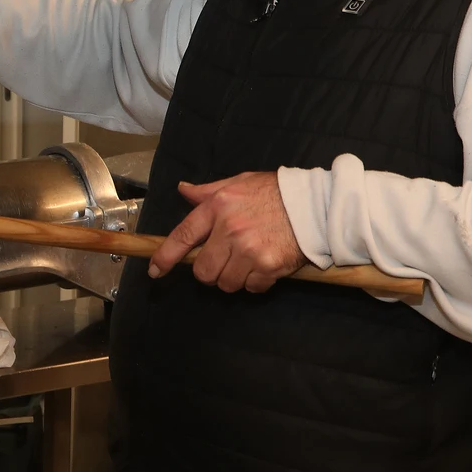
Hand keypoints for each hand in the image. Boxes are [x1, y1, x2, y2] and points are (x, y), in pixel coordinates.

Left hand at [147, 172, 304, 292]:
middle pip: (203, 270)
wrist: (316, 205)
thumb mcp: (239, 183)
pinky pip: (251, 288)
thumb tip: (183, 190)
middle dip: (209, 271)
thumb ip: (208, 191)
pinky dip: (255, 283)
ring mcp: (249, 251)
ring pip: (226, 283)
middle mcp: (230, 230)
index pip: (183, 236)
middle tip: (223, 261)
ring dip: (233, 278)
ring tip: (246, 263)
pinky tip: (264, 268)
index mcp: (218, 207)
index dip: (165, 257)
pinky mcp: (268, 267)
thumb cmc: (275, 192)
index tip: (155, 270)